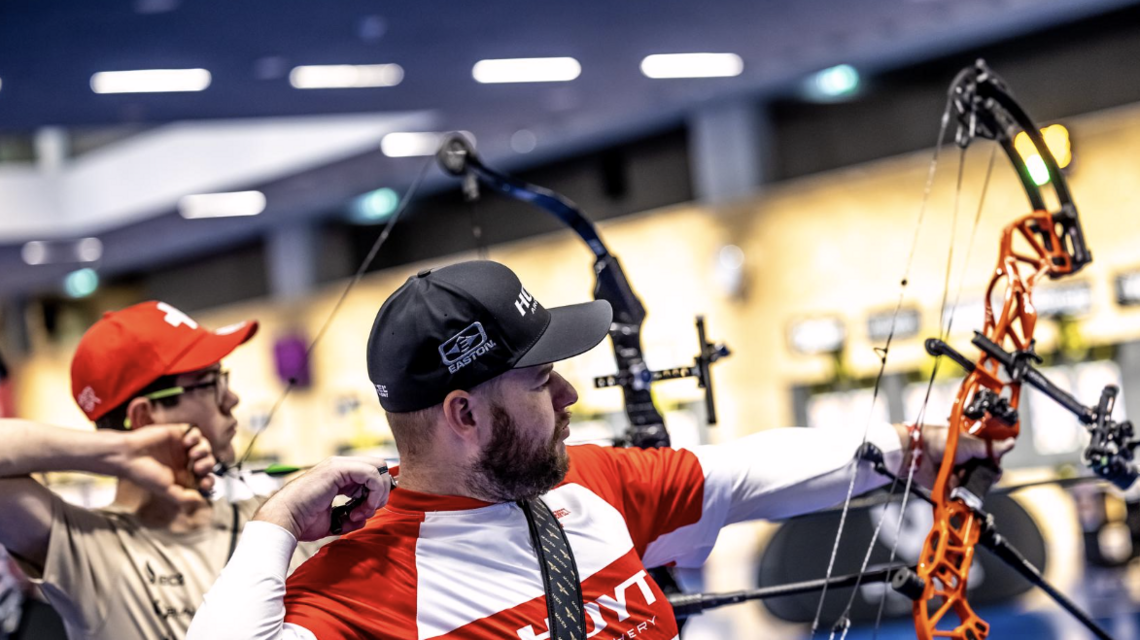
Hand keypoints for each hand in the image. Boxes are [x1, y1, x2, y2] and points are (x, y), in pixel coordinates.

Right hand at [115, 425, 215, 506]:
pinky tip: (187, 441)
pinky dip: (196, 436)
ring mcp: (182, 446)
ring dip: (204, 451)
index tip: (204, 483)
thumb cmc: (144, 474)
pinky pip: (196, 431)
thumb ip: (183, 497)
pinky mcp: (178, 432)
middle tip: (197, 467)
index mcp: (183, 475)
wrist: (128, 455)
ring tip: (192, 454)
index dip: (209, 481)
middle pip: (208, 462)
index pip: (204, 478)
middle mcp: (184, 461)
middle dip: (208, 465)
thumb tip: (200, 500)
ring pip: (205, 447)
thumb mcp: (165, 490)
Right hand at [253, 457, 390, 540]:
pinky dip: (374, 493)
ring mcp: (339, 465)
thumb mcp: (334, 520)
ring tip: (360, 513)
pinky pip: (371, 474)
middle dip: (380, 492)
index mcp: (338, 475)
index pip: (370, 475)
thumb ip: (350, 517)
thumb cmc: (303, 522)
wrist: (284, 521)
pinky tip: (361, 509)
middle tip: (367, 512)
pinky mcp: (338, 469)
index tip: (364, 513)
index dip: (375, 493)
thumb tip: (364, 518)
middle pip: (378, 468)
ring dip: (376, 495)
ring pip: (378, 469)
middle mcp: (340, 466)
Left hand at [901, 424, 1014, 488]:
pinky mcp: (950, 487)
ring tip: (965, 477)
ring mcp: (958, 475)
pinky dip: (963, 493)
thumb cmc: (941, 441)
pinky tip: (959, 486)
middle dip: (985, 476)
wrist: (920, 452)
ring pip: (974, 486)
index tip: (997, 467)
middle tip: (984, 475)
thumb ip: (991, 448)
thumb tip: (1011, 443)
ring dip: (973, 484)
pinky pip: (962, 495)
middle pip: (984, 475)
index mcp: (971, 449)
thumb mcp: (971, 443)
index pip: (990, 460)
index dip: (995, 464)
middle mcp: (965, 462)